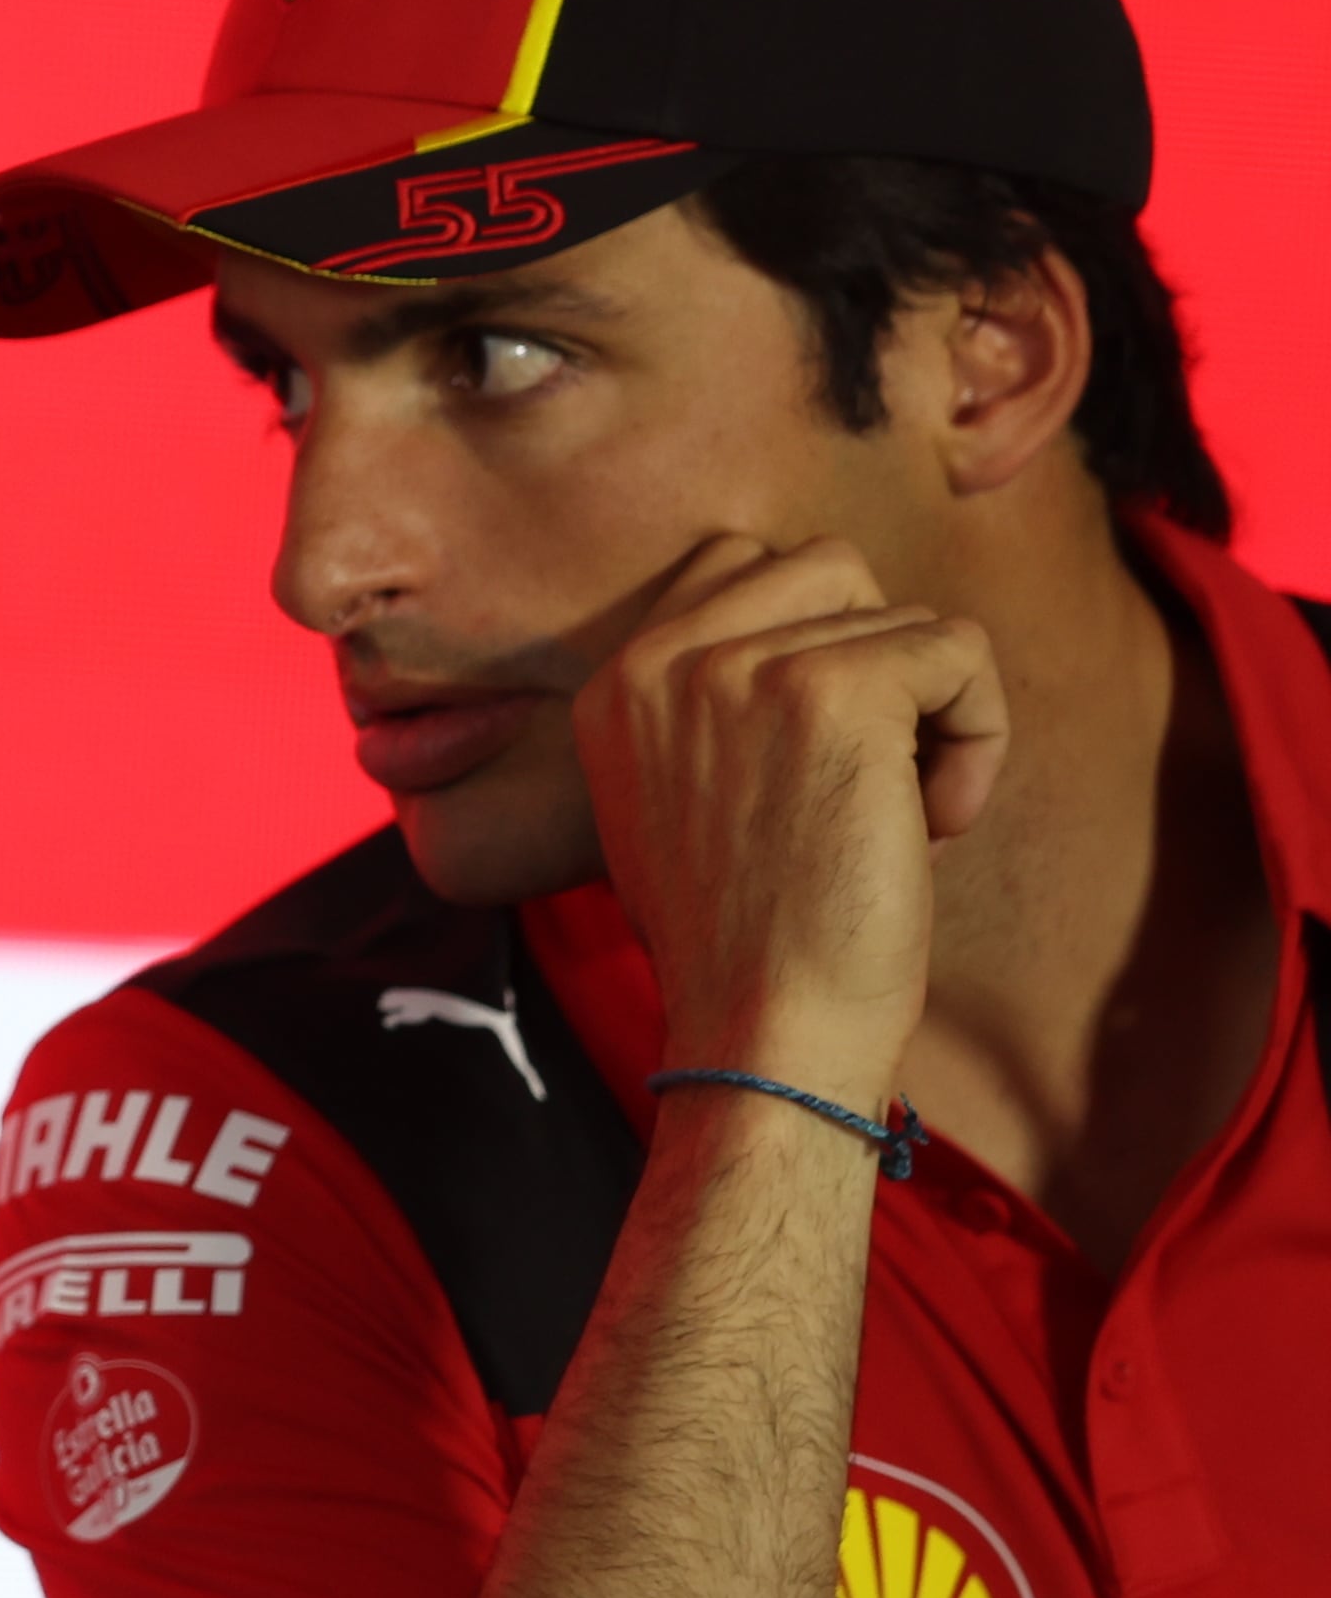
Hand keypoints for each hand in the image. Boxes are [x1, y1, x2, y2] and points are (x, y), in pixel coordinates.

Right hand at [571, 534, 1007, 1100]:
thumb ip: (708, 709)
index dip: (812, 643)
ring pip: (905, 616)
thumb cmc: (742, 943)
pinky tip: (939, 824)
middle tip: (871, 777)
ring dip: (933, 714)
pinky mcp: (837, 692)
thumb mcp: (671, 804)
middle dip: (877, 663)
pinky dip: (980, 737)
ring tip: (902, 815)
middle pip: (829, 571)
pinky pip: (960, 652)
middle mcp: (664, 658)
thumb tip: (816, 640)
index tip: (818, 754)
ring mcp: (744, 667)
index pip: (739, 565)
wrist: (764, 1032)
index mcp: (616, 684)